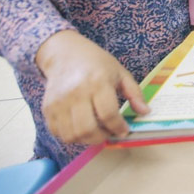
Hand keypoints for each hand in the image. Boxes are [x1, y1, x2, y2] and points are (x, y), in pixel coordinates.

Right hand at [36, 30, 148, 144]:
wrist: (64, 53)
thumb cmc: (96, 63)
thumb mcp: (120, 72)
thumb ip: (134, 93)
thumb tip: (146, 112)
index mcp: (98, 82)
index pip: (108, 114)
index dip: (118, 127)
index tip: (124, 131)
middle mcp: (76, 93)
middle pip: (88, 129)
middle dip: (102, 137)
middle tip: (109, 133)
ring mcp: (59, 102)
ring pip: (72, 135)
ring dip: (87, 140)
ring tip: (97, 131)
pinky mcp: (48, 109)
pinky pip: (58, 133)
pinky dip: (72, 136)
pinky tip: (81, 128)